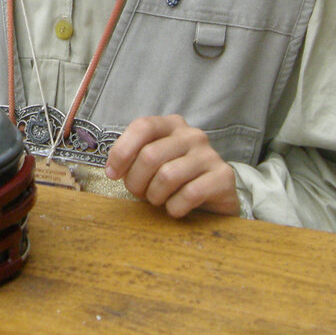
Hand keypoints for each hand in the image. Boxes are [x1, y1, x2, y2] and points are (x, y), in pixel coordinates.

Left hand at [104, 115, 239, 217]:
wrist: (215, 197)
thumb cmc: (176, 179)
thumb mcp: (153, 163)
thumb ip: (134, 158)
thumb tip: (112, 168)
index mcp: (171, 125)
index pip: (142, 126)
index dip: (122, 151)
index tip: (112, 173)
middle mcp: (192, 135)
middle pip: (150, 155)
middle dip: (136, 181)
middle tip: (139, 193)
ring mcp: (209, 154)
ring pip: (167, 176)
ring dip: (155, 196)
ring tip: (159, 200)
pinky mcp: (223, 177)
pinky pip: (189, 194)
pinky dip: (175, 207)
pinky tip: (176, 209)